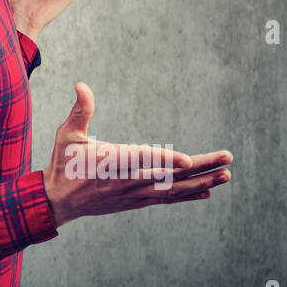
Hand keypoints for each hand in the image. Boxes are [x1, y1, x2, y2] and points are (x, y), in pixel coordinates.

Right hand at [40, 82, 232, 228]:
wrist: (59, 201)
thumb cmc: (63, 163)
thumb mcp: (67, 135)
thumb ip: (80, 111)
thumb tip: (81, 85)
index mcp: (110, 162)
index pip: (142, 160)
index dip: (166, 159)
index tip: (189, 160)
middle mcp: (127, 181)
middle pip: (170, 176)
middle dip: (201, 168)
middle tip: (227, 159)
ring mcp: (134, 194)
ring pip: (174, 190)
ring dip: (202, 183)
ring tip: (226, 175)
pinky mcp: (136, 201)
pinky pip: (167, 199)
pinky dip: (188, 195)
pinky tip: (207, 191)